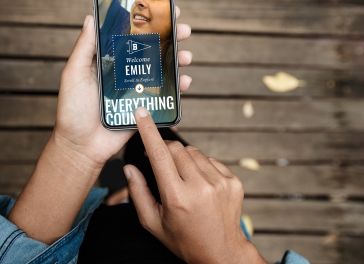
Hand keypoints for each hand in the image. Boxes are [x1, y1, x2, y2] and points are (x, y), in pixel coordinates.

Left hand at [9, 10, 192, 243]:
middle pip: (152, 50)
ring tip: (186, 57)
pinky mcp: (145, 107)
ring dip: (178, 60)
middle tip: (183, 30)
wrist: (82, 146)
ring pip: (163, 70)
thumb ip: (85, 47)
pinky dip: (179, 88)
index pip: (131, 36)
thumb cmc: (73, 110)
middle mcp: (125, 72)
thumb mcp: (74, 74)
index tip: (163, 12)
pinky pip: (166, 95)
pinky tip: (185, 82)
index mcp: (109, 61)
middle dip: (171, 38)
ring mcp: (137, 90)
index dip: (147, 23)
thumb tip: (90, 17)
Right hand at [124, 107, 266, 263]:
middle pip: (176, 149)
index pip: (159, 154)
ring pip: (194, 152)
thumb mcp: (152, 222)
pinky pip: (210, 160)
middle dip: (164, 150)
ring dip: (183, 159)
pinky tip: (199, 184)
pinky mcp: (233, 181)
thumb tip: (130, 168)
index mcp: (177, 197)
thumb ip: (138, 192)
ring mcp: (220, 183)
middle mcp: (200, 187)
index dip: (148, 131)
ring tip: (183, 180)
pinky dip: (201, 166)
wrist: (221, 252)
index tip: (142, 114)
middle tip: (160, 164)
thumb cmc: (184, 239)